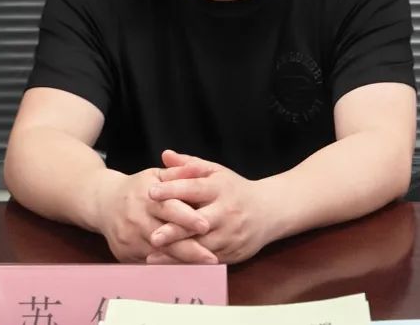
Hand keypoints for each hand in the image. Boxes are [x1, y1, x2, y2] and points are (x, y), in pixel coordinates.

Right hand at [95, 167, 216, 263]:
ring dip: (181, 262)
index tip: (206, 226)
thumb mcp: (156, 175)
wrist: (103, 203)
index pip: (169, 208)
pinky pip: (149, 264)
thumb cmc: (137, 188)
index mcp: (147, 196)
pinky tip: (184, 271)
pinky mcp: (125, 254)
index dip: (187, 218)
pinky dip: (167, 267)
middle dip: (189, 249)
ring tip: (204, 268)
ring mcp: (130, 239)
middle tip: (211, 258)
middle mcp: (137, 219)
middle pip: (165, 237)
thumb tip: (200, 169)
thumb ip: (179, 173)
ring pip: (158, 254)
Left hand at [146, 150, 271, 263]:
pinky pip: (207, 261)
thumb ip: (189, 165)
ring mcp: (230, 234)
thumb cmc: (234, 189)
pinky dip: (188, 264)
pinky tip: (169, 265)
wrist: (268, 211)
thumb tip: (165, 155)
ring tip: (153, 256)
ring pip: (202, 246)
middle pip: (198, 222)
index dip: (172, 190)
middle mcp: (226, 212)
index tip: (151, 192)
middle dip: (175, 230)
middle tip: (153, 236)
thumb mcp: (215, 172)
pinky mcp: (232, 253)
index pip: (194, 188)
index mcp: (220, 188)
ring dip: (178, 252)